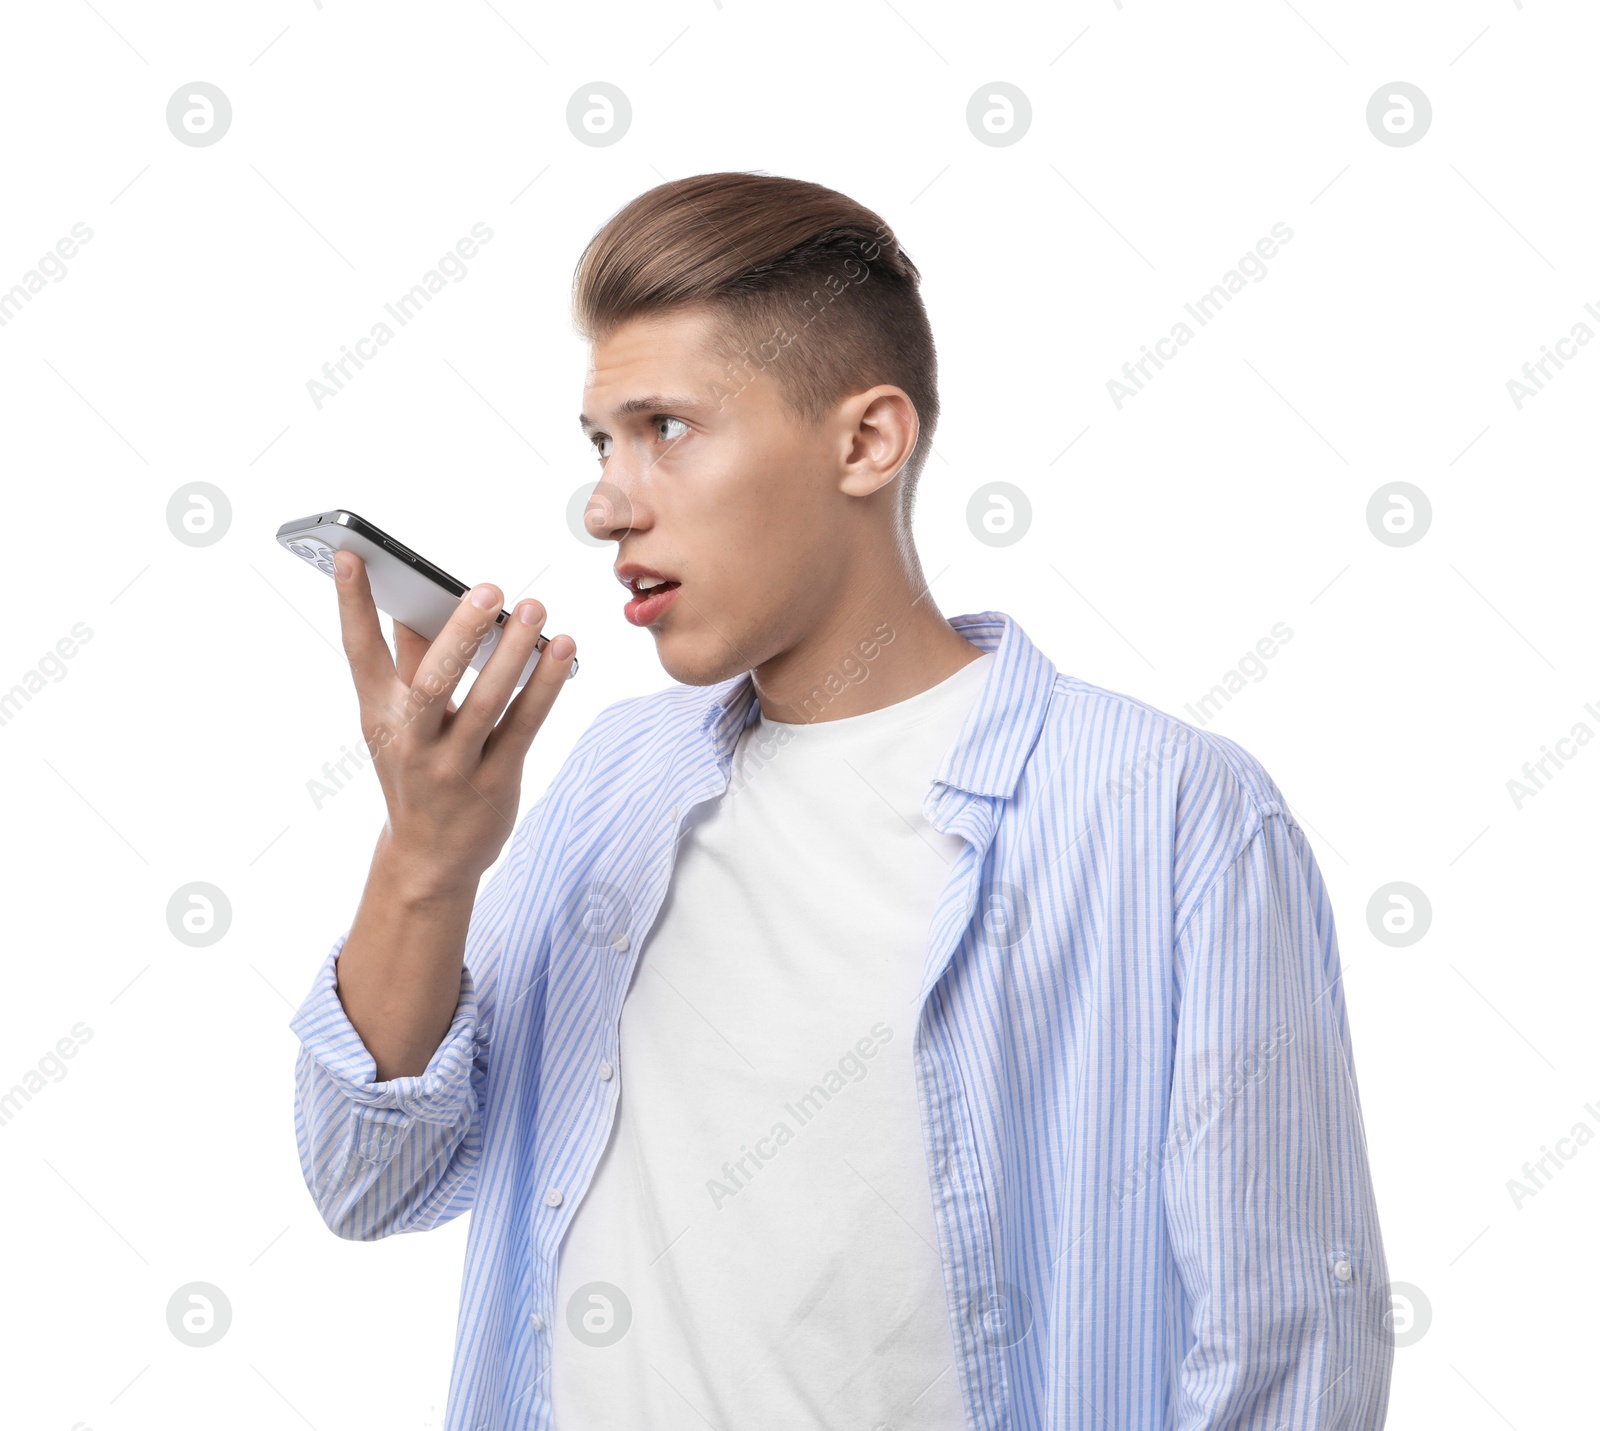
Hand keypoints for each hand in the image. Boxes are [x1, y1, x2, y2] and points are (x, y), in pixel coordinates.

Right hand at [331, 550, 576, 890]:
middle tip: (487, 589)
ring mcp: (454, 765)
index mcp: (379, 716)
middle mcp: (412, 740)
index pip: (359, 653)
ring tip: (536, 610)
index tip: (352, 554)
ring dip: (515, 653)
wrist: (429, 858)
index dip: (352, 605)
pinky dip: (546, 686)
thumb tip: (411, 604)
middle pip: (432, 682)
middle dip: (460, 634)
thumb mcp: (395, 722)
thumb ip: (406, 664)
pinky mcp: (495, 780)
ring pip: (487, 703)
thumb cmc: (416, 771)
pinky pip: (525, 727)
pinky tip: (563, 651)